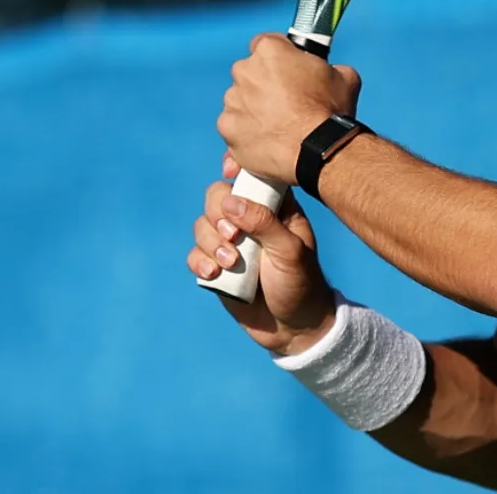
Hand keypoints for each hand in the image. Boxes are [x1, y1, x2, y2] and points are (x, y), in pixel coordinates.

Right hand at [189, 151, 341, 355]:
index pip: (251, 176)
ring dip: (210, 242)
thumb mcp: (290, 252)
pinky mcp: (216, 267)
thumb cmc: (301, 284)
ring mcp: (231, 243)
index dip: (237, 169)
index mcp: (275, 208)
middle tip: (233, 237)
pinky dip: (199, 262)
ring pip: (201, 225)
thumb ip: (264, 224)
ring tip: (230, 264)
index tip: (229, 172)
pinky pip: (195, 254)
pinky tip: (213, 275)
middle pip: (216, 198)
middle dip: (217, 215)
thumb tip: (230, 202)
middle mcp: (250, 221)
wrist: (292, 328)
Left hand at [217, 32, 361, 185]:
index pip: (265, 43)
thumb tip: (329, 71)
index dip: (278, 57)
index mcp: (270, 51)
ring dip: (254, 110)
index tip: (287, 70)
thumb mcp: (344, 77)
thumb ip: (327, 67)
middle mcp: (245, 71)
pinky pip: (234, 128)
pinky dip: (246, 134)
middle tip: (286, 102)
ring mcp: (233, 101)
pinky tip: (267, 142)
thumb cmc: (331, 112)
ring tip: (278, 127)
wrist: (319, 150)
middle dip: (263, 85)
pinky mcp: (228, 128)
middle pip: (250, 73)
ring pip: (240, 102)